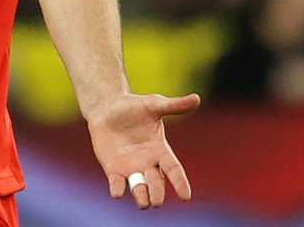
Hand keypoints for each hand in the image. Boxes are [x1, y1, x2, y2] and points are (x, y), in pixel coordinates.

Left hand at [87, 92, 200, 209]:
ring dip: (141, 197)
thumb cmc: (134, 107)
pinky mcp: (113, 169)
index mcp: (161, 151)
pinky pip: (117, 183)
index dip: (180, 183)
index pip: (174, 170)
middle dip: (157, 193)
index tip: (185, 196)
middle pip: (156, 183)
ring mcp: (130, 168)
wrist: (107, 107)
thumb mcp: (154, 105)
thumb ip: (174, 105)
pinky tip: (117, 193)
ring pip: (139, 188)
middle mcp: (148, 163)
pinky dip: (117, 189)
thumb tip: (196, 98)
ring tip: (144, 203)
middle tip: (156, 201)